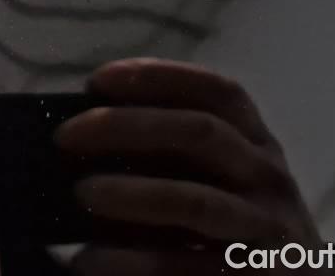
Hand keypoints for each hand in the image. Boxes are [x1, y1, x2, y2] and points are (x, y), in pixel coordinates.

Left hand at [55, 58, 333, 275]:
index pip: (215, 92)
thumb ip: (165, 156)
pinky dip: (131, 263)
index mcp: (255, 142)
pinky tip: (89, 260)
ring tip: (81, 192)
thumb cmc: (230, 230)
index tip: (99, 80)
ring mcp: (267, 229)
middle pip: (200, 132)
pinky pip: (186, 267)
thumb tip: (87, 136)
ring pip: (194, 200)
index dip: (158, 77)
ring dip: (131, 193)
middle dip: (126, 126)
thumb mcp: (214, 181)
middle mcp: (268, 176)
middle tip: (66, 135)